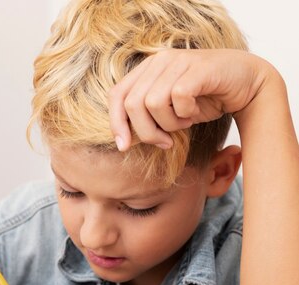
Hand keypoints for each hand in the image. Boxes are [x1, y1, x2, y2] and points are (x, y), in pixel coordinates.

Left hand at [108, 49, 272, 150]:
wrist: (245, 85)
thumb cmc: (205, 100)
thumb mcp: (170, 112)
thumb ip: (147, 118)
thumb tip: (124, 141)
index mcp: (147, 70)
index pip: (117, 95)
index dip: (116, 123)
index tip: (124, 147)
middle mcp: (159, 61)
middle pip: (132, 104)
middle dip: (146, 132)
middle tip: (166, 141)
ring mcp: (178, 61)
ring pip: (153, 103)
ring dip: (169, 123)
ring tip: (185, 121)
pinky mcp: (196, 68)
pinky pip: (178, 98)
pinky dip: (185, 114)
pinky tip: (195, 113)